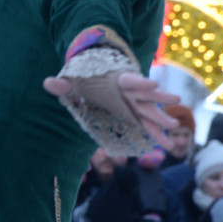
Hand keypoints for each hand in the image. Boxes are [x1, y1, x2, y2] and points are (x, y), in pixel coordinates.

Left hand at [44, 72, 179, 149]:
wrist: (96, 75)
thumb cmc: (85, 78)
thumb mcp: (73, 80)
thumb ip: (62, 84)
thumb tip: (47, 83)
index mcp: (116, 80)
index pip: (129, 79)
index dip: (140, 82)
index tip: (154, 83)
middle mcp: (128, 91)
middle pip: (146, 96)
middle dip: (159, 101)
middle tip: (175, 105)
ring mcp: (133, 102)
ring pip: (149, 112)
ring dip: (160, 122)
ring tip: (172, 134)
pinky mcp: (134, 112)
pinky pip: (146, 123)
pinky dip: (154, 133)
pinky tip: (164, 145)